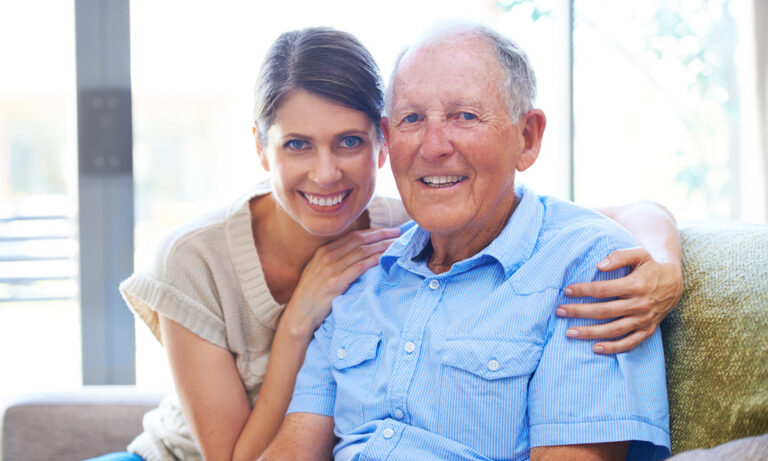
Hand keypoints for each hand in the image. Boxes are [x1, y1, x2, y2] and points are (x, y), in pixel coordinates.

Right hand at [282, 227, 400, 336]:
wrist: (299, 315)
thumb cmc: (312, 296)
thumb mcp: (320, 272)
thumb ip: (335, 262)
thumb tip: (356, 256)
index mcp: (324, 251)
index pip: (353, 236)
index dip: (373, 232)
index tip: (388, 231)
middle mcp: (327, 256)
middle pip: (359, 239)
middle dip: (381, 234)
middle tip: (399, 232)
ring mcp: (330, 268)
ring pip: (361, 251)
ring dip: (381, 245)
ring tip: (397, 244)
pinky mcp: (335, 282)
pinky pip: (359, 267)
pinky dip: (374, 260)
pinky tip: (385, 258)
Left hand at [556, 247, 682, 353]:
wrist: (674, 283)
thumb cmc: (650, 266)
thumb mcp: (639, 254)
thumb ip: (619, 256)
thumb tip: (599, 265)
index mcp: (636, 285)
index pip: (604, 290)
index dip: (584, 290)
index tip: (566, 290)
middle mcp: (640, 305)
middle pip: (604, 311)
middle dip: (579, 312)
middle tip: (559, 311)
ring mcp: (644, 320)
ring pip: (614, 330)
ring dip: (590, 333)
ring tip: (569, 333)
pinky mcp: (647, 330)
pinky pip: (630, 343)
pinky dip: (613, 348)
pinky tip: (595, 348)